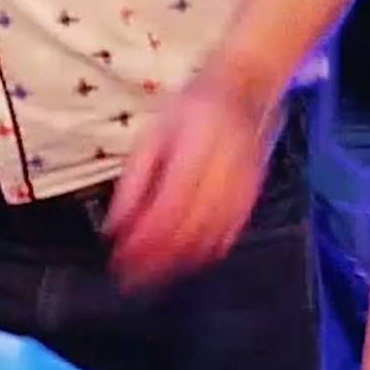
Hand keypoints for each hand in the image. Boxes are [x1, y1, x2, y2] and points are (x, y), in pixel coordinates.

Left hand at [102, 66, 281, 289]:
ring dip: (181, 261)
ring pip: (212, 234)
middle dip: (159, 259)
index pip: (168, 206)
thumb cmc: (189, 111)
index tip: (121, 262)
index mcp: (195, 149)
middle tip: (131, 280)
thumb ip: (134, 183)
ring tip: (154, 278)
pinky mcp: (254, 192)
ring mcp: (244, 183)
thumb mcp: (151, 137)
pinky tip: (190, 263)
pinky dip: (209, 250)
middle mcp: (224, 168)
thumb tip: (114, 228)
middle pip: (190, 227)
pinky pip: (233, 229)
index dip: (145, 240)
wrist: (244, 89)